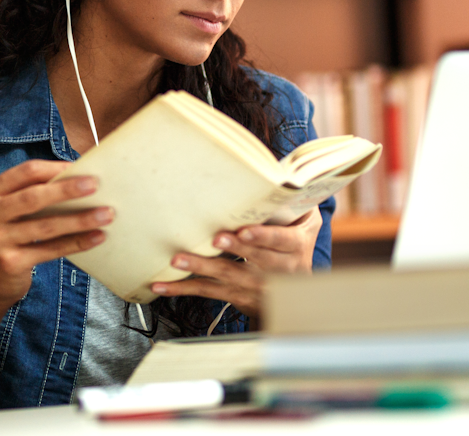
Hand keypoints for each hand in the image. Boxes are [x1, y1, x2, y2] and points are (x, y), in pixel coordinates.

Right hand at [0, 160, 111, 313]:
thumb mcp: (6, 213)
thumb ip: (30, 196)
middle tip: (96, 184)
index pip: (25, 172)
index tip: (81, 167)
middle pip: (33, 196)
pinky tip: (97, 237)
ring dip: (80, 219)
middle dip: (67, 189)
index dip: (54, 168)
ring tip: (106, 214)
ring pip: (45, 225)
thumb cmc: (5, 240)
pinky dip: (76, 242)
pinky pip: (50, 249)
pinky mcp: (10, 263)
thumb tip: (79, 180)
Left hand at [149, 208, 322, 319]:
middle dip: (233, 249)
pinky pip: (208, 292)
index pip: (280, 241)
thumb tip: (287, 172)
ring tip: (178, 260)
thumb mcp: (307, 223)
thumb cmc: (295, 244)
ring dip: (201, 268)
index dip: (262, 237)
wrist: (298, 294)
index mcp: (295, 246)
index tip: (244, 231)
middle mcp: (278, 269)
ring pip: (227, 276)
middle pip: (254, 259)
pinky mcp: (237, 296)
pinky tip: (162, 286)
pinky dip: (183, 289)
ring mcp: (256, 285)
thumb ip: (298, 201)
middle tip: (214, 239)